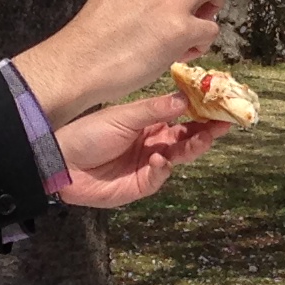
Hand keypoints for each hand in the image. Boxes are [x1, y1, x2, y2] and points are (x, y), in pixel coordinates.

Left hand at [54, 94, 227, 208]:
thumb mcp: (123, 116)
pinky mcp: (139, 186)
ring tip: (204, 139)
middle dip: (206, 132)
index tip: (220, 106)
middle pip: (186, 139)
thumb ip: (155, 110)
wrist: (60, 161)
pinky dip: (162, 169)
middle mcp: (152, 144)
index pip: (182, 118)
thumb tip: (185, 98)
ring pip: (178, 158)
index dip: (201, 114)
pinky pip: (159, 177)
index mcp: (149, 124)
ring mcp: (147, 166)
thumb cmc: (87, 133)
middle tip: (223, 125)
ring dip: (192, 148)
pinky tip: (160, 160)